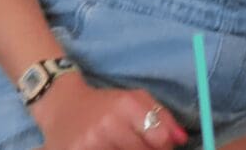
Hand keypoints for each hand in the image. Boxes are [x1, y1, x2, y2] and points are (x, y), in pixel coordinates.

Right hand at [30, 74, 186, 149]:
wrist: (63, 107)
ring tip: (121, 146)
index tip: (161, 146)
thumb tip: (182, 139)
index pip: (159, 137)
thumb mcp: (135, 99)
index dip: (164, 146)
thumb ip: (163, 117)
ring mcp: (91, 143)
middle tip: (140, 146)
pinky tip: (109, 148)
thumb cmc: (105, 103)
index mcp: (126, 105)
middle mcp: (108, 124)